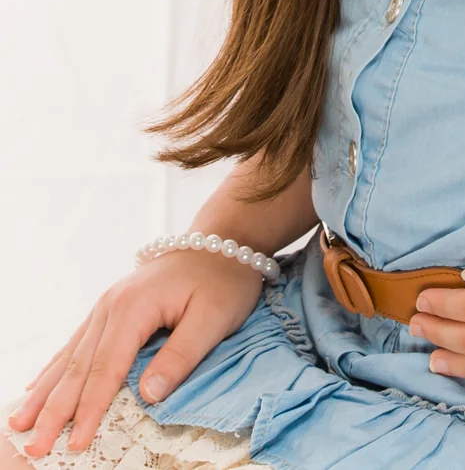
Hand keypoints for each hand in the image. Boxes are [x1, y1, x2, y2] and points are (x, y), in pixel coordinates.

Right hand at [6, 250, 264, 456]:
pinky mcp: (111, 308)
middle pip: (80, 365)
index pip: (107, 368)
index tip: (77, 442)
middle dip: (55, 409)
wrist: (221, 241)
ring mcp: (107, 305)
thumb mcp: (214, 318)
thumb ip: (180, 357)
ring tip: (20, 422)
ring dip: (46, 392)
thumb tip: (147, 396)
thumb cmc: (223, 279)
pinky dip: (56, 369)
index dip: (91, 409)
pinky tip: (37, 386)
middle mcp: (111, 305)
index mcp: (134, 307)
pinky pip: (77, 343)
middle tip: (34, 445)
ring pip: (71, 355)